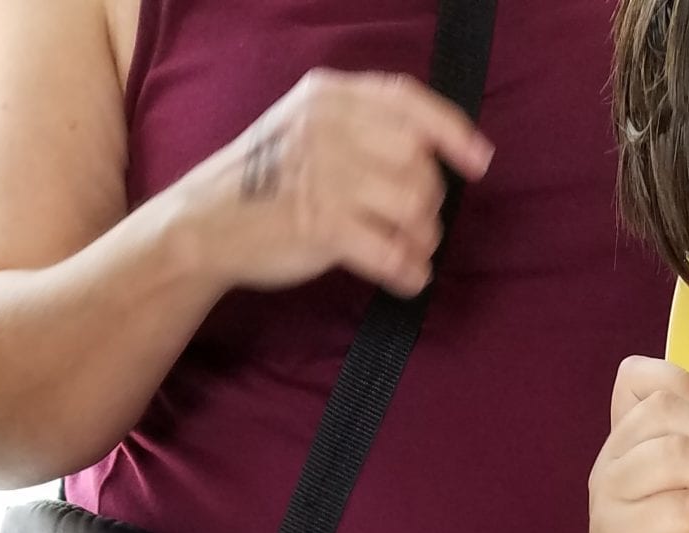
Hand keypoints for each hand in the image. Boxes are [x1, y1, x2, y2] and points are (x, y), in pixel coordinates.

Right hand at [184, 69, 493, 298]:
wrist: (208, 223)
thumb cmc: (267, 179)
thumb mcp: (308, 128)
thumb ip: (362, 127)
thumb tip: (433, 156)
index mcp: (330, 96)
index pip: (408, 101)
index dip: (452, 131)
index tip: (480, 161)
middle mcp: (330, 128)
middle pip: (419, 162)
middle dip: (430, 200)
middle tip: (415, 224)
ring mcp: (327, 176)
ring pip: (414, 206)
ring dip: (423, 238)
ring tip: (409, 250)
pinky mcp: (324, 226)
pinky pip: (393, 253)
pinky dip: (409, 272)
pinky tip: (407, 279)